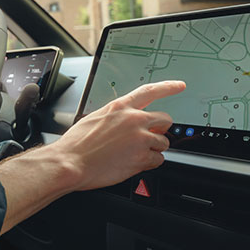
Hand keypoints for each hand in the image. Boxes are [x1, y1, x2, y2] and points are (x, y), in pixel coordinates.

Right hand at [49, 80, 184, 191]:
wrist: (70, 162)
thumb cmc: (76, 144)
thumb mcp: (94, 119)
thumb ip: (115, 118)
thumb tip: (125, 124)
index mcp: (119, 107)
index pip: (150, 91)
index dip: (168, 87)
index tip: (179, 85)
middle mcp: (133, 120)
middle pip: (165, 119)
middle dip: (159, 129)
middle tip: (148, 137)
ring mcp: (140, 138)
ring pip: (163, 143)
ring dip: (152, 149)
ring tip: (131, 155)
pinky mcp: (142, 157)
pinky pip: (158, 160)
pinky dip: (148, 163)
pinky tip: (131, 164)